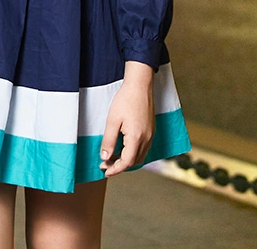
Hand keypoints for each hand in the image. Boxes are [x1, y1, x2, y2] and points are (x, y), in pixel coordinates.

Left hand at [100, 61, 154, 177]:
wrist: (140, 85)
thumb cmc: (125, 100)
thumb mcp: (112, 120)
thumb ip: (108, 140)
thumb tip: (105, 157)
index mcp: (136, 138)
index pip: (126, 162)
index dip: (115, 169)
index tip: (105, 171)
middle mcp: (146, 139)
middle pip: (134, 162)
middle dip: (119, 166)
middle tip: (105, 164)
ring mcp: (150, 135)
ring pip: (139, 156)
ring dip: (126, 160)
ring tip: (112, 157)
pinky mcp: (151, 130)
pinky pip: (143, 148)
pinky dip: (132, 153)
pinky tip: (122, 148)